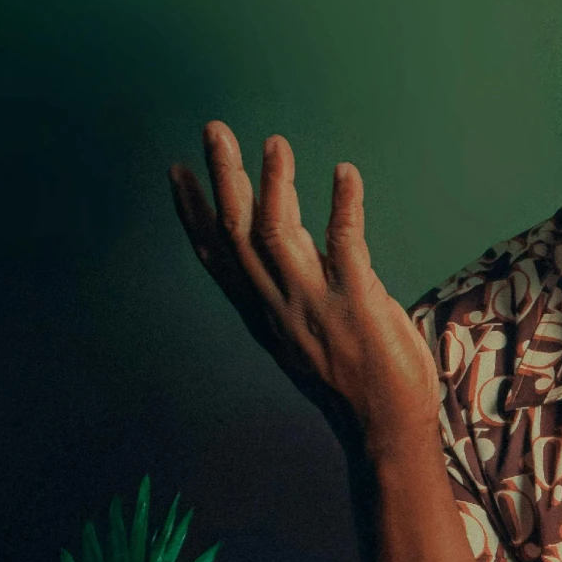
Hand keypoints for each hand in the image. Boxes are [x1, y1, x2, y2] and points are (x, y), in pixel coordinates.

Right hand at [169, 123, 440, 456]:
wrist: (385, 431)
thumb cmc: (357, 383)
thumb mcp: (308, 336)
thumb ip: (295, 294)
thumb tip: (294, 250)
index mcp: (264, 313)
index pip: (217, 257)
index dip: (193, 213)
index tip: (176, 171)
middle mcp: (279, 306)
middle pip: (236, 233)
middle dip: (222, 178)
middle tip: (214, 129)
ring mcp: (314, 304)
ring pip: (275, 234)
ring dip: (273, 184)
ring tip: (274, 144)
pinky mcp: (356, 302)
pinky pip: (344, 244)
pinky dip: (342, 205)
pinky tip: (345, 174)